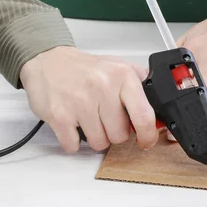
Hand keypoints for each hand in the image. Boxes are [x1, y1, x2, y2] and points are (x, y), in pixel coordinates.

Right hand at [19, 46, 157, 152]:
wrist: (47, 61)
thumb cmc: (84, 69)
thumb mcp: (117, 67)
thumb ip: (139, 86)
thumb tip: (158, 110)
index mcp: (122, 76)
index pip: (144, 116)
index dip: (147, 135)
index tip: (145, 140)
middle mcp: (102, 87)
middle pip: (120, 135)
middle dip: (114, 132)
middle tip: (105, 118)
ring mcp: (80, 102)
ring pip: (99, 143)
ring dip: (94, 137)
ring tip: (88, 119)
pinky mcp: (59, 116)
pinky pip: (74, 146)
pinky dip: (73, 141)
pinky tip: (73, 124)